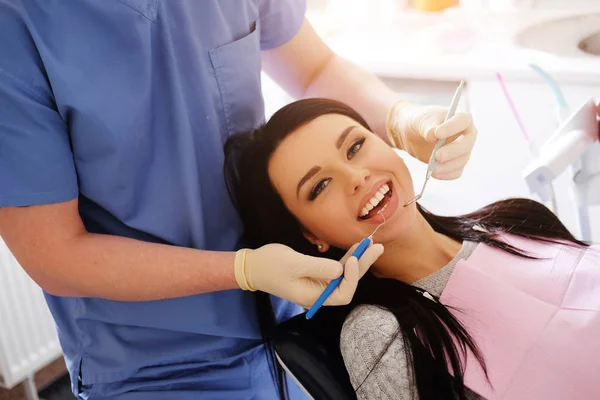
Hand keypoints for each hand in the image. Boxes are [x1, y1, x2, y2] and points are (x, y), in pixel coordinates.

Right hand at [235, 242, 383, 307]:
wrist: (251, 266)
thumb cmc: (270, 265)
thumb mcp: (294, 264)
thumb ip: (319, 268)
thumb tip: (341, 270)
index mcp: (313, 296)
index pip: (343, 292)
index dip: (352, 277)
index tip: (354, 258)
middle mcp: (318, 294)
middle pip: (347, 283)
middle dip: (362, 265)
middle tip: (377, 247)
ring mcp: (317, 285)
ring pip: (343, 275)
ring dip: (357, 260)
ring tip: (371, 245)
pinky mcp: (314, 275)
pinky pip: (334, 270)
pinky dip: (345, 259)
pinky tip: (355, 250)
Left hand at [386, 101, 476, 179]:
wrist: (411, 135)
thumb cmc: (419, 122)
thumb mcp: (419, 120)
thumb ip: (427, 126)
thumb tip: (433, 135)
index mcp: (460, 118)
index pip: (463, 121)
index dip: (452, 128)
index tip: (438, 134)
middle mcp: (465, 135)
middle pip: (467, 144)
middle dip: (453, 151)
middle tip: (437, 156)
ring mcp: (462, 151)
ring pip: (462, 160)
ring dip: (447, 166)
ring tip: (432, 168)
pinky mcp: (454, 163)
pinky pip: (455, 172)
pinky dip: (446, 174)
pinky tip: (434, 174)